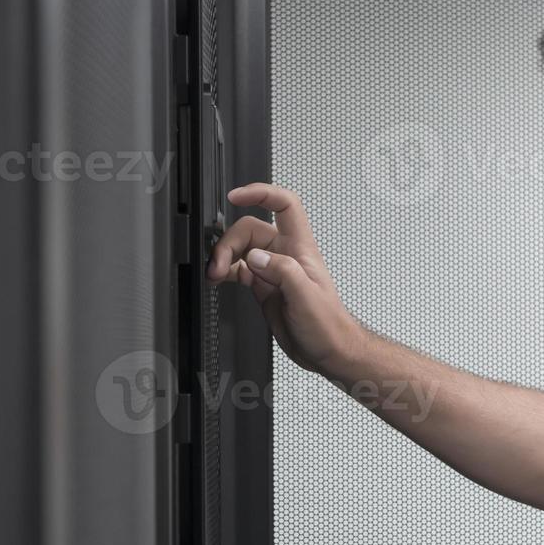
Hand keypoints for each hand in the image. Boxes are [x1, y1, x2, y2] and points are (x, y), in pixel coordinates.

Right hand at [209, 183, 365, 374]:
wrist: (329, 351)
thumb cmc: (329, 325)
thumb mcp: (307, 297)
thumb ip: (283, 272)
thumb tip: (256, 256)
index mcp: (300, 248)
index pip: (284, 205)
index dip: (261, 193)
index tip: (236, 196)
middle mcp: (285, 255)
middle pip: (251, 229)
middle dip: (230, 242)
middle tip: (218, 264)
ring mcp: (273, 271)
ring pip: (241, 250)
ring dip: (223, 257)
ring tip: (214, 274)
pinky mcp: (263, 287)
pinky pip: (239, 270)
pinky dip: (225, 271)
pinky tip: (218, 278)